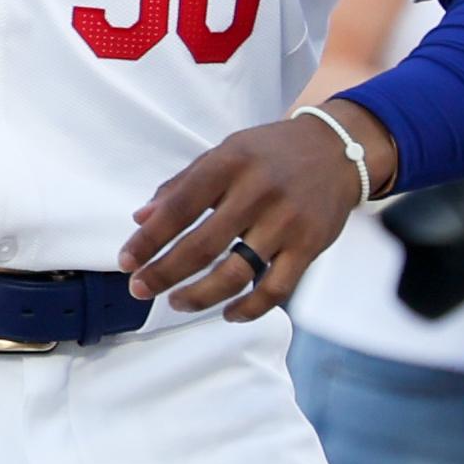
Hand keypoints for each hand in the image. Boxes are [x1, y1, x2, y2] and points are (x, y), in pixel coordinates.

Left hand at [120, 103, 393, 320]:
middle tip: (139, 289)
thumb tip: (140, 220)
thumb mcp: (226, 153)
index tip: (126, 260)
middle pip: (202, 246)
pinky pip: (275, 289)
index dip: (149, 239)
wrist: (338, 149)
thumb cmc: (271, 153)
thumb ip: (182, 185)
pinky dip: (248, 309)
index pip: (180, 206)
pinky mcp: (310, 246)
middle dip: (164, 273)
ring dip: (199, 296)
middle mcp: (258, 191)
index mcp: (231, 162)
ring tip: (176, 302)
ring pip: (236, 273)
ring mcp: (286, 221)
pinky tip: (228, 314)